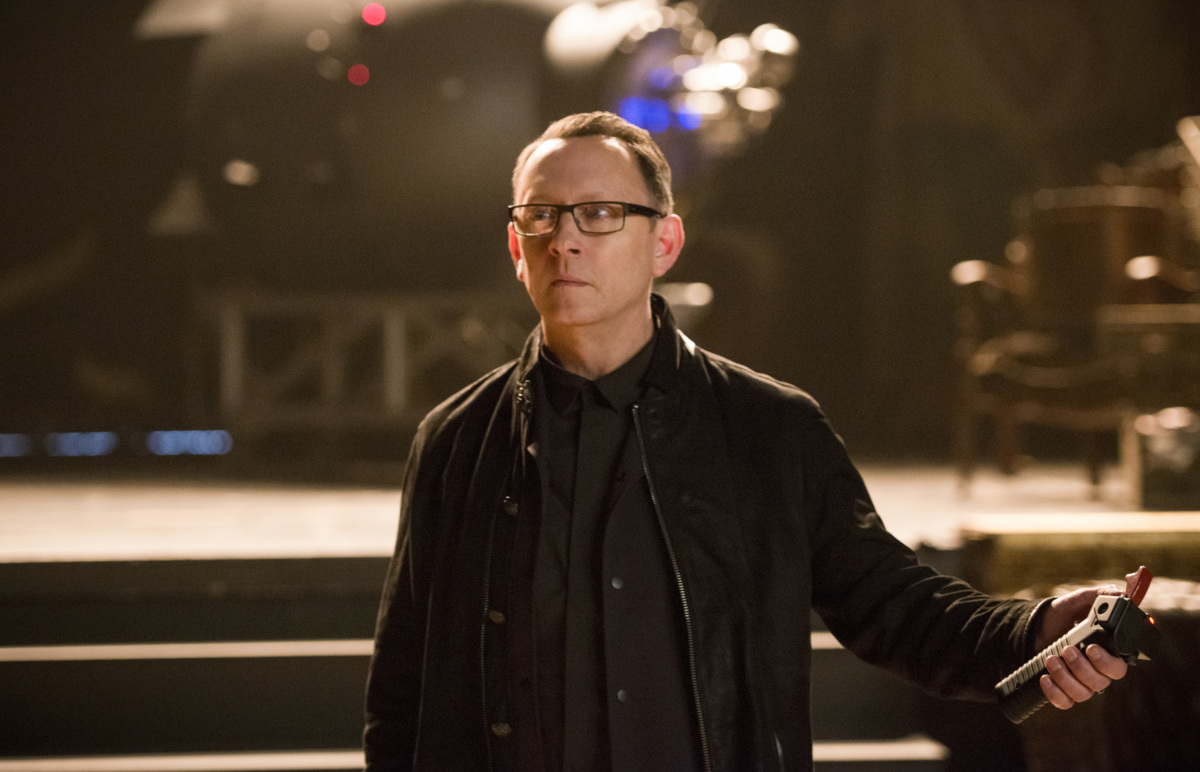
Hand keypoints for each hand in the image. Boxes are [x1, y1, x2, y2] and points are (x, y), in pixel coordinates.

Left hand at [1034, 568, 1150, 709]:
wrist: (1036, 625)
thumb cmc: (1064, 615)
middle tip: (1068, 650)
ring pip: (1082, 693)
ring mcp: (1080, 683)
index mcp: (1108, 653)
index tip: (1091, 648)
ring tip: (1051, 659)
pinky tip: (1045, 677)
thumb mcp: (1081, 600)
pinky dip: (1054, 692)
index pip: (1119, 668)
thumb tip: (1120, 594)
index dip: (1107, 662)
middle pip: (1101, 682)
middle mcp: (1097, 672)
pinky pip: (1064, 702)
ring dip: (1065, 677)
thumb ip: (1101, 595)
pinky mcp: (1063, 691)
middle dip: (1082, 668)